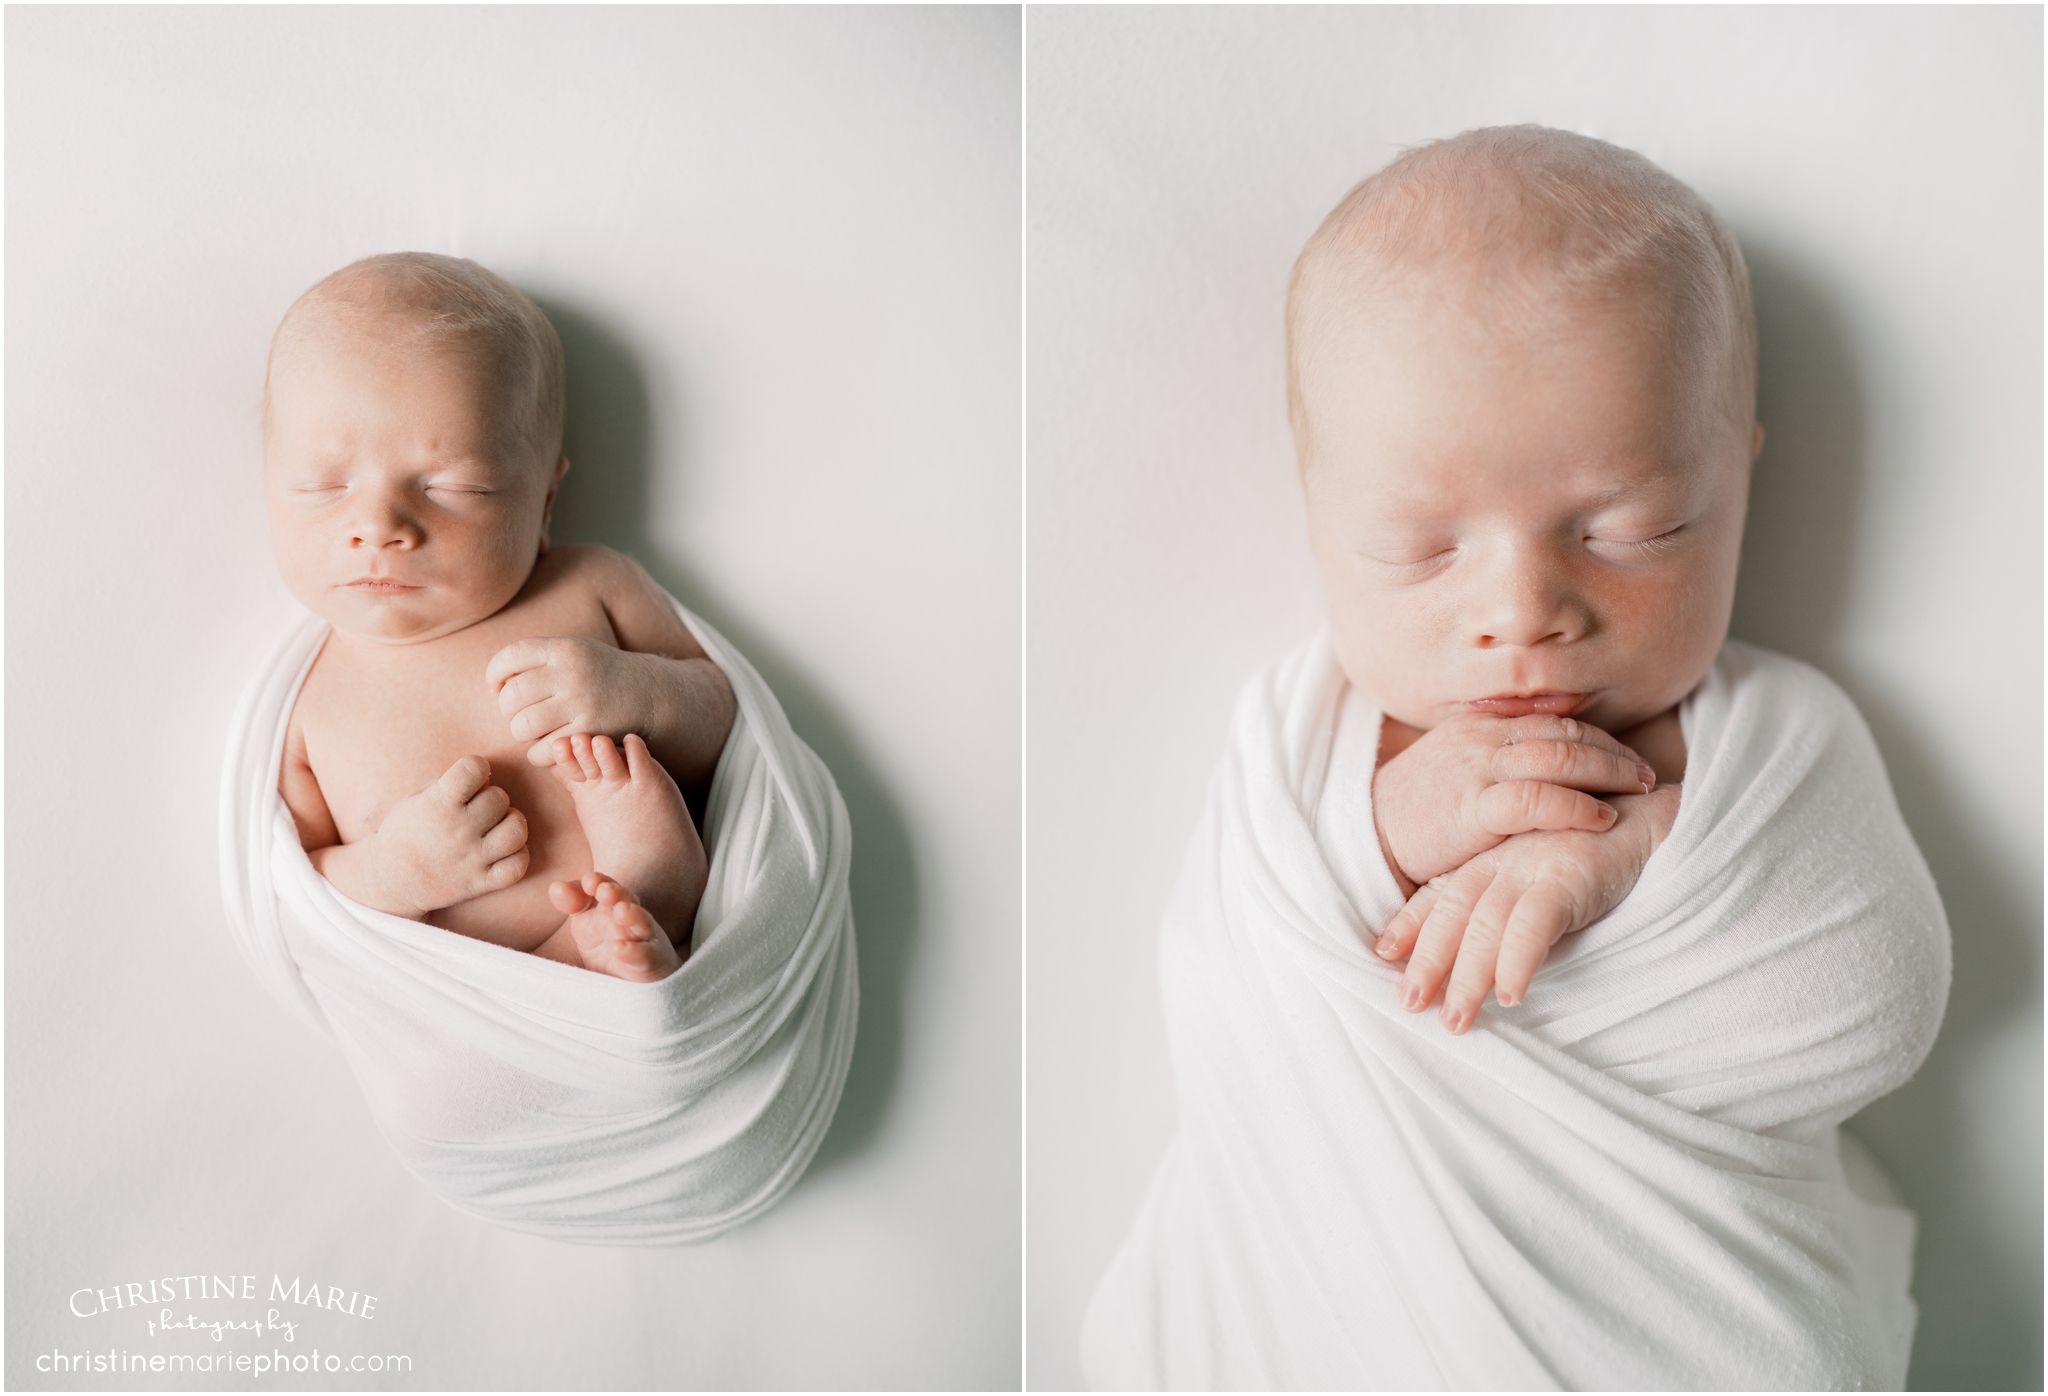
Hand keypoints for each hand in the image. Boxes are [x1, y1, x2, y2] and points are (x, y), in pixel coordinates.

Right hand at [318, 755, 529, 917]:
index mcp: (438, 805)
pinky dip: (517, 857)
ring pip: (516, 831)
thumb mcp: (416, 799)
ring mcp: (470, 859)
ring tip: (497, 826)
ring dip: (511, 823)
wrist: (389, 879)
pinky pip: (517, 867)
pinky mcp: (479, 883)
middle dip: (492, 797)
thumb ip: (450, 783)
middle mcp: (457, 831)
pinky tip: (503, 851)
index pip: (474, 769)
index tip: (470, 777)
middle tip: (478, 807)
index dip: (477, 767)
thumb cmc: (406, 832)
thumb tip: (487, 778)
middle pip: (499, 798)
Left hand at [487, 637, 666, 765]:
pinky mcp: (589, 732)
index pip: (509, 657)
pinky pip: (542, 750)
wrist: (648, 693)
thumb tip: (495, 684)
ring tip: (534, 730)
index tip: (499, 686)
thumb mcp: (573, 650)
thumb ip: (536, 659)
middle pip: (511, 696)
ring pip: (522, 726)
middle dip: (508, 709)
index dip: (495, 675)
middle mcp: (571, 673)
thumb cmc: (599, 673)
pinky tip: (548, 746)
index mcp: (564, 648)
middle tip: (521, 712)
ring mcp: (581, 704)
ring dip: (521, 733)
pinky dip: (538, 753)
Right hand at [1373, 713, 1656, 893]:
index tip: (1628, 755)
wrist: (1364, 834)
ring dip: (1608, 772)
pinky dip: (1576, 806)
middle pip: (1565, 735)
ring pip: (1559, 759)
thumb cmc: (1414, 811)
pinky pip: (1536, 799)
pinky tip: (1602, 818)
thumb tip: (1545, 761)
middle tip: (1648, 773)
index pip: (1553, 722)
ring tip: (1640, 789)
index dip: (1597, 737)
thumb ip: (1496, 758)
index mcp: (1480, 726)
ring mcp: (1477, 770)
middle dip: (1613, 752)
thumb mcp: (1455, 769)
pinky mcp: (1473, 807)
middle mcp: (1483, 739)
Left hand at [1374, 785, 1681, 1032]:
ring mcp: (1534, 864)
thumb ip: (1506, 902)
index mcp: (1491, 859)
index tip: (1382, 953)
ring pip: (1485, 924)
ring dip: (1468, 976)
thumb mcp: (1538, 875)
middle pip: (1453, 913)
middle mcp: (1503, 860)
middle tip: (1409, 1004)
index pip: (1441, 894)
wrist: (1655, 817)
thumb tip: (1478, 954)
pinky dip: (1518, 960)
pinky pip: (1534, 922)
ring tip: (1455, 1020)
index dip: (1411, 923)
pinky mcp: (1570, 873)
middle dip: (1427, 959)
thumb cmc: (1596, 851)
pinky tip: (1510, 995)